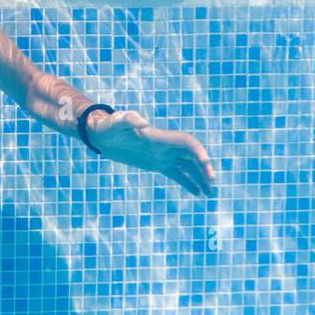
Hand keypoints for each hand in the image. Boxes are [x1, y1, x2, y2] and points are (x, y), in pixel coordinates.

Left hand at [87, 110, 215, 197]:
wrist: (102, 135)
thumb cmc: (110, 126)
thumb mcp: (117, 121)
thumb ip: (129, 119)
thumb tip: (142, 122)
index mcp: (161, 137)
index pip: (187, 143)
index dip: (198, 152)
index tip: (205, 164)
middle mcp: (167, 146)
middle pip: (193, 156)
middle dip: (204, 168)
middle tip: (212, 183)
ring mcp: (164, 156)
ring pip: (188, 167)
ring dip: (201, 178)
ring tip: (210, 194)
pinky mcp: (157, 164)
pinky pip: (177, 174)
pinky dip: (188, 183)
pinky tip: (198, 193)